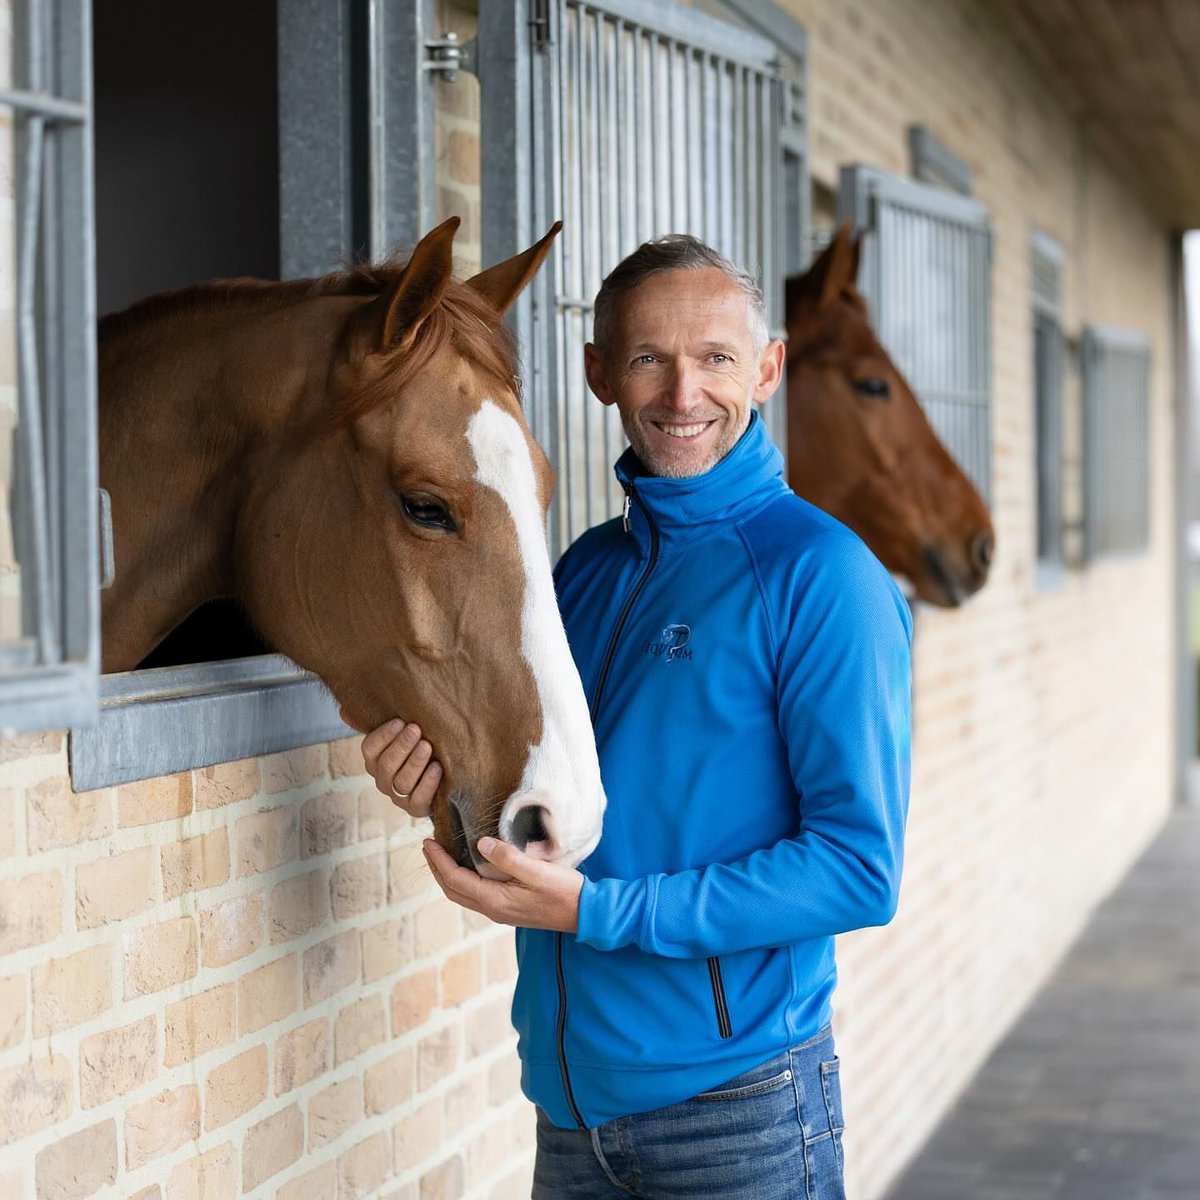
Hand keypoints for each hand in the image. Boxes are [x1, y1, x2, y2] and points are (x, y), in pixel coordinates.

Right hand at [349, 711, 441, 818]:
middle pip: (387, 765)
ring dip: (415, 762)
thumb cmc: (416, 748)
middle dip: (401, 746)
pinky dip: (428, 783)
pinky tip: (437, 767)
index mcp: (374, 761)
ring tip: (427, 746)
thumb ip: (376, 722)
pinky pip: (419, 798)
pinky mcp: (416, 808)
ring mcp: (399, 797)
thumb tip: (342, 711)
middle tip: (416, 729)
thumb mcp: (399, 734)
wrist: (440, 775)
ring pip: (402, 782)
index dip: (383, 735)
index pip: (370, 749)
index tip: (399, 721)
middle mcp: (383, 780)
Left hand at [422, 836, 583, 932]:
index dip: (439, 861)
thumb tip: (479, 843)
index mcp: (495, 900)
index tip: (428, 842)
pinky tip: (471, 865)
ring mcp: (501, 910)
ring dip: (449, 875)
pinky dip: (465, 878)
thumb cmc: (563, 891)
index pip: (456, 879)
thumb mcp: (536, 870)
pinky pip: (476, 893)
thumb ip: (507, 858)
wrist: (585, 913)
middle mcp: (493, 909)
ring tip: (443, 854)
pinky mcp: (509, 908)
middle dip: (438, 868)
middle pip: (454, 890)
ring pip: (464, 893)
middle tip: (429, 846)